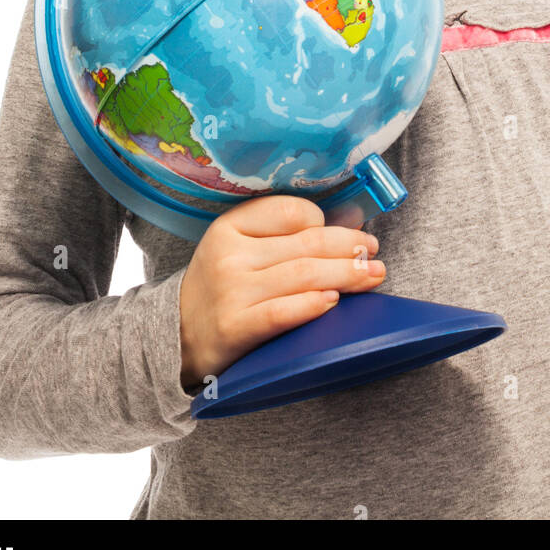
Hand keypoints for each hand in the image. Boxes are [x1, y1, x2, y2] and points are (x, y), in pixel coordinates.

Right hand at [178, 194, 386, 389]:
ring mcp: (231, 292)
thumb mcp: (238, 248)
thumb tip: (348, 224)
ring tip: (373, 275)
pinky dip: (312, 305)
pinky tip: (334, 302)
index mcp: (230, 227)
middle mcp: (229, 256)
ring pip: (303, 275)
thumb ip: (282, 235)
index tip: (347, 232)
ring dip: (347, 274)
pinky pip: (282, 312)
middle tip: (374, 252)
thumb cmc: (221, 287)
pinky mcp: (235, 328)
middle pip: (306, 244)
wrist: (175, 336)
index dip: (326, 221)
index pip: (292, 212)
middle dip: (350, 246)